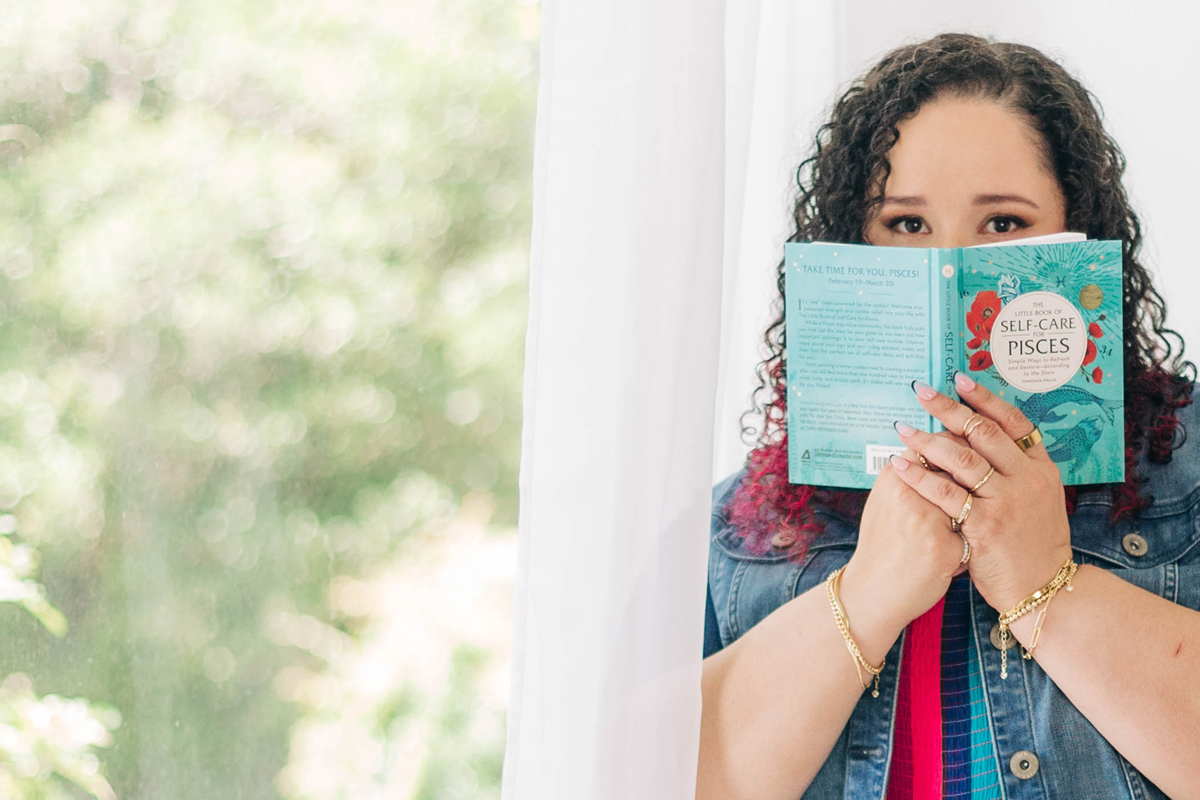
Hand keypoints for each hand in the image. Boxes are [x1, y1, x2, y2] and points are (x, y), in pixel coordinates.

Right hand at [839, 433, 968, 638]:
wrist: (872, 592)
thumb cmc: (880, 546)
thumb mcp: (884, 503)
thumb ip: (908, 476)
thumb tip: (932, 451)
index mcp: (894, 478)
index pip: (936, 443)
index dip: (958, 442)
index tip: (970, 445)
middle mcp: (909, 493)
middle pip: (956, 460)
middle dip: (976, 462)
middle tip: (988, 467)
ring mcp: (926, 520)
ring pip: (970, 491)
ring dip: (983, 491)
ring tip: (990, 496)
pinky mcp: (941, 547)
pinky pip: (973, 526)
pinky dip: (980, 526)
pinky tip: (987, 531)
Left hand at [890, 371, 1072, 611]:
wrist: (1044, 591)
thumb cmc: (1032, 546)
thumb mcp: (1039, 501)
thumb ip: (1017, 471)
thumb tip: (986, 437)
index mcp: (1040, 470)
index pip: (1014, 422)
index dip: (985, 398)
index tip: (960, 379)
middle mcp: (1027, 480)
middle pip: (983, 433)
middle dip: (949, 408)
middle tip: (921, 390)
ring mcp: (1007, 502)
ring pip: (962, 459)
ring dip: (928, 439)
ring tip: (903, 427)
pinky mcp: (986, 526)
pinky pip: (945, 494)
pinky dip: (919, 476)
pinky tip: (900, 465)